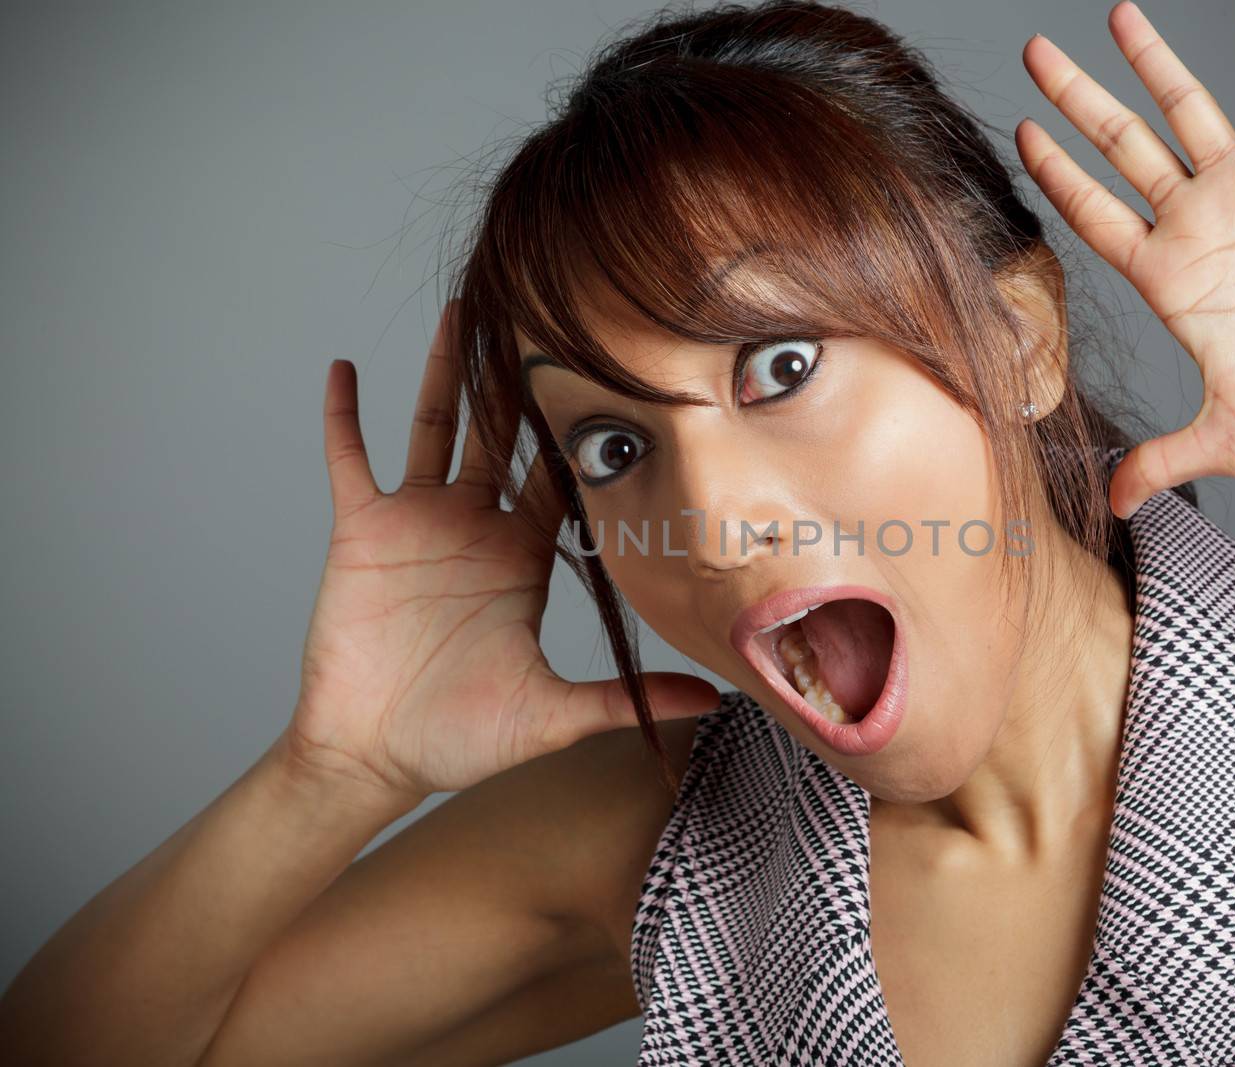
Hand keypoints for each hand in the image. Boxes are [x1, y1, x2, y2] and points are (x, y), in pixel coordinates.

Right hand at [287, 303, 718, 800]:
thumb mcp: (552, 717)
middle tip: (548, 310)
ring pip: (434, 426)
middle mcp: (476, 527)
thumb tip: (714, 699)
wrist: (374, 756)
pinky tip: (344, 369)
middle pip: (503, 434)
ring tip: (461, 310)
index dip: (585, 430)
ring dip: (442, 370)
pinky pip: (350, 459)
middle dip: (523, 377)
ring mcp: (417, 522)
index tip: (616, 373)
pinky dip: (344, 416)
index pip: (561, 478)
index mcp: (524, 557)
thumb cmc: (460, 740)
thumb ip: (623, 697)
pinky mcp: (362, 531)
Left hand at [1017, 0, 1234, 517]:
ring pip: (1187, 109)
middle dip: (1076, 101)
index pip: (1095, 217)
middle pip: (1122, 149)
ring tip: (1114, 13)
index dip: (1057, 176)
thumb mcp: (1228, 440)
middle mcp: (1201, 228)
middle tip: (1034, 55)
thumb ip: (1164, 461)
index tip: (1021, 135)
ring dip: (1152, 60)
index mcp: (1173, 282)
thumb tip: (1113, 505)